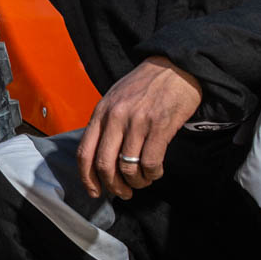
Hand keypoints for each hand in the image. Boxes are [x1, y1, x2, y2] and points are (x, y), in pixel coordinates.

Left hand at [76, 56, 202, 200]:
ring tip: (142, 181)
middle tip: (123, 193)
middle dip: (113, 186)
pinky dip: (152, 174)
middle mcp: (116, 117)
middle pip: (104, 165)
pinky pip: (150, 162)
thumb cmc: (146, 84)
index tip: (94, 191)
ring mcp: (138, 122)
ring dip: (135, 182)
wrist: (176, 66)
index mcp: (101, 112)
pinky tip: (155, 172)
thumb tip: (100, 158)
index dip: (87, 178)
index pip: (85, 152)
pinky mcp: (160, 126)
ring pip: (128, 167)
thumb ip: (106, 123)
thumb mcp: (116, 98)